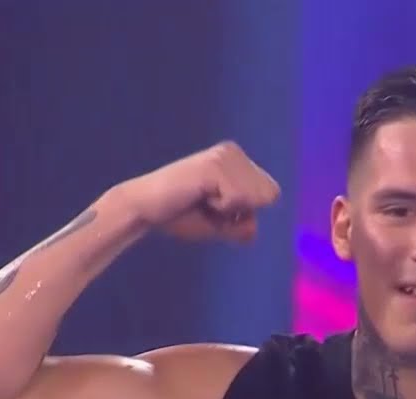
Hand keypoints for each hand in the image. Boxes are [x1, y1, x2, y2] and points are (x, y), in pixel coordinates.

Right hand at [124, 141, 280, 241]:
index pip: (271, 193)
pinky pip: (238, 200)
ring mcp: (224, 156)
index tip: (217, 207)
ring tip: (202, 199)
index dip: (247, 211)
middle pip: (269, 195)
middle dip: (241, 211)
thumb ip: (242, 225)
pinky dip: (220, 209)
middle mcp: (233, 152)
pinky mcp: (214, 166)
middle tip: (208, 204)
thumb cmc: (180, 215)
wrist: (144, 209)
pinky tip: (199, 196)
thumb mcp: (220, 224)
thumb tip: (253, 229)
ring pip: (256, 198)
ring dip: (229, 210)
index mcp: (237, 159)